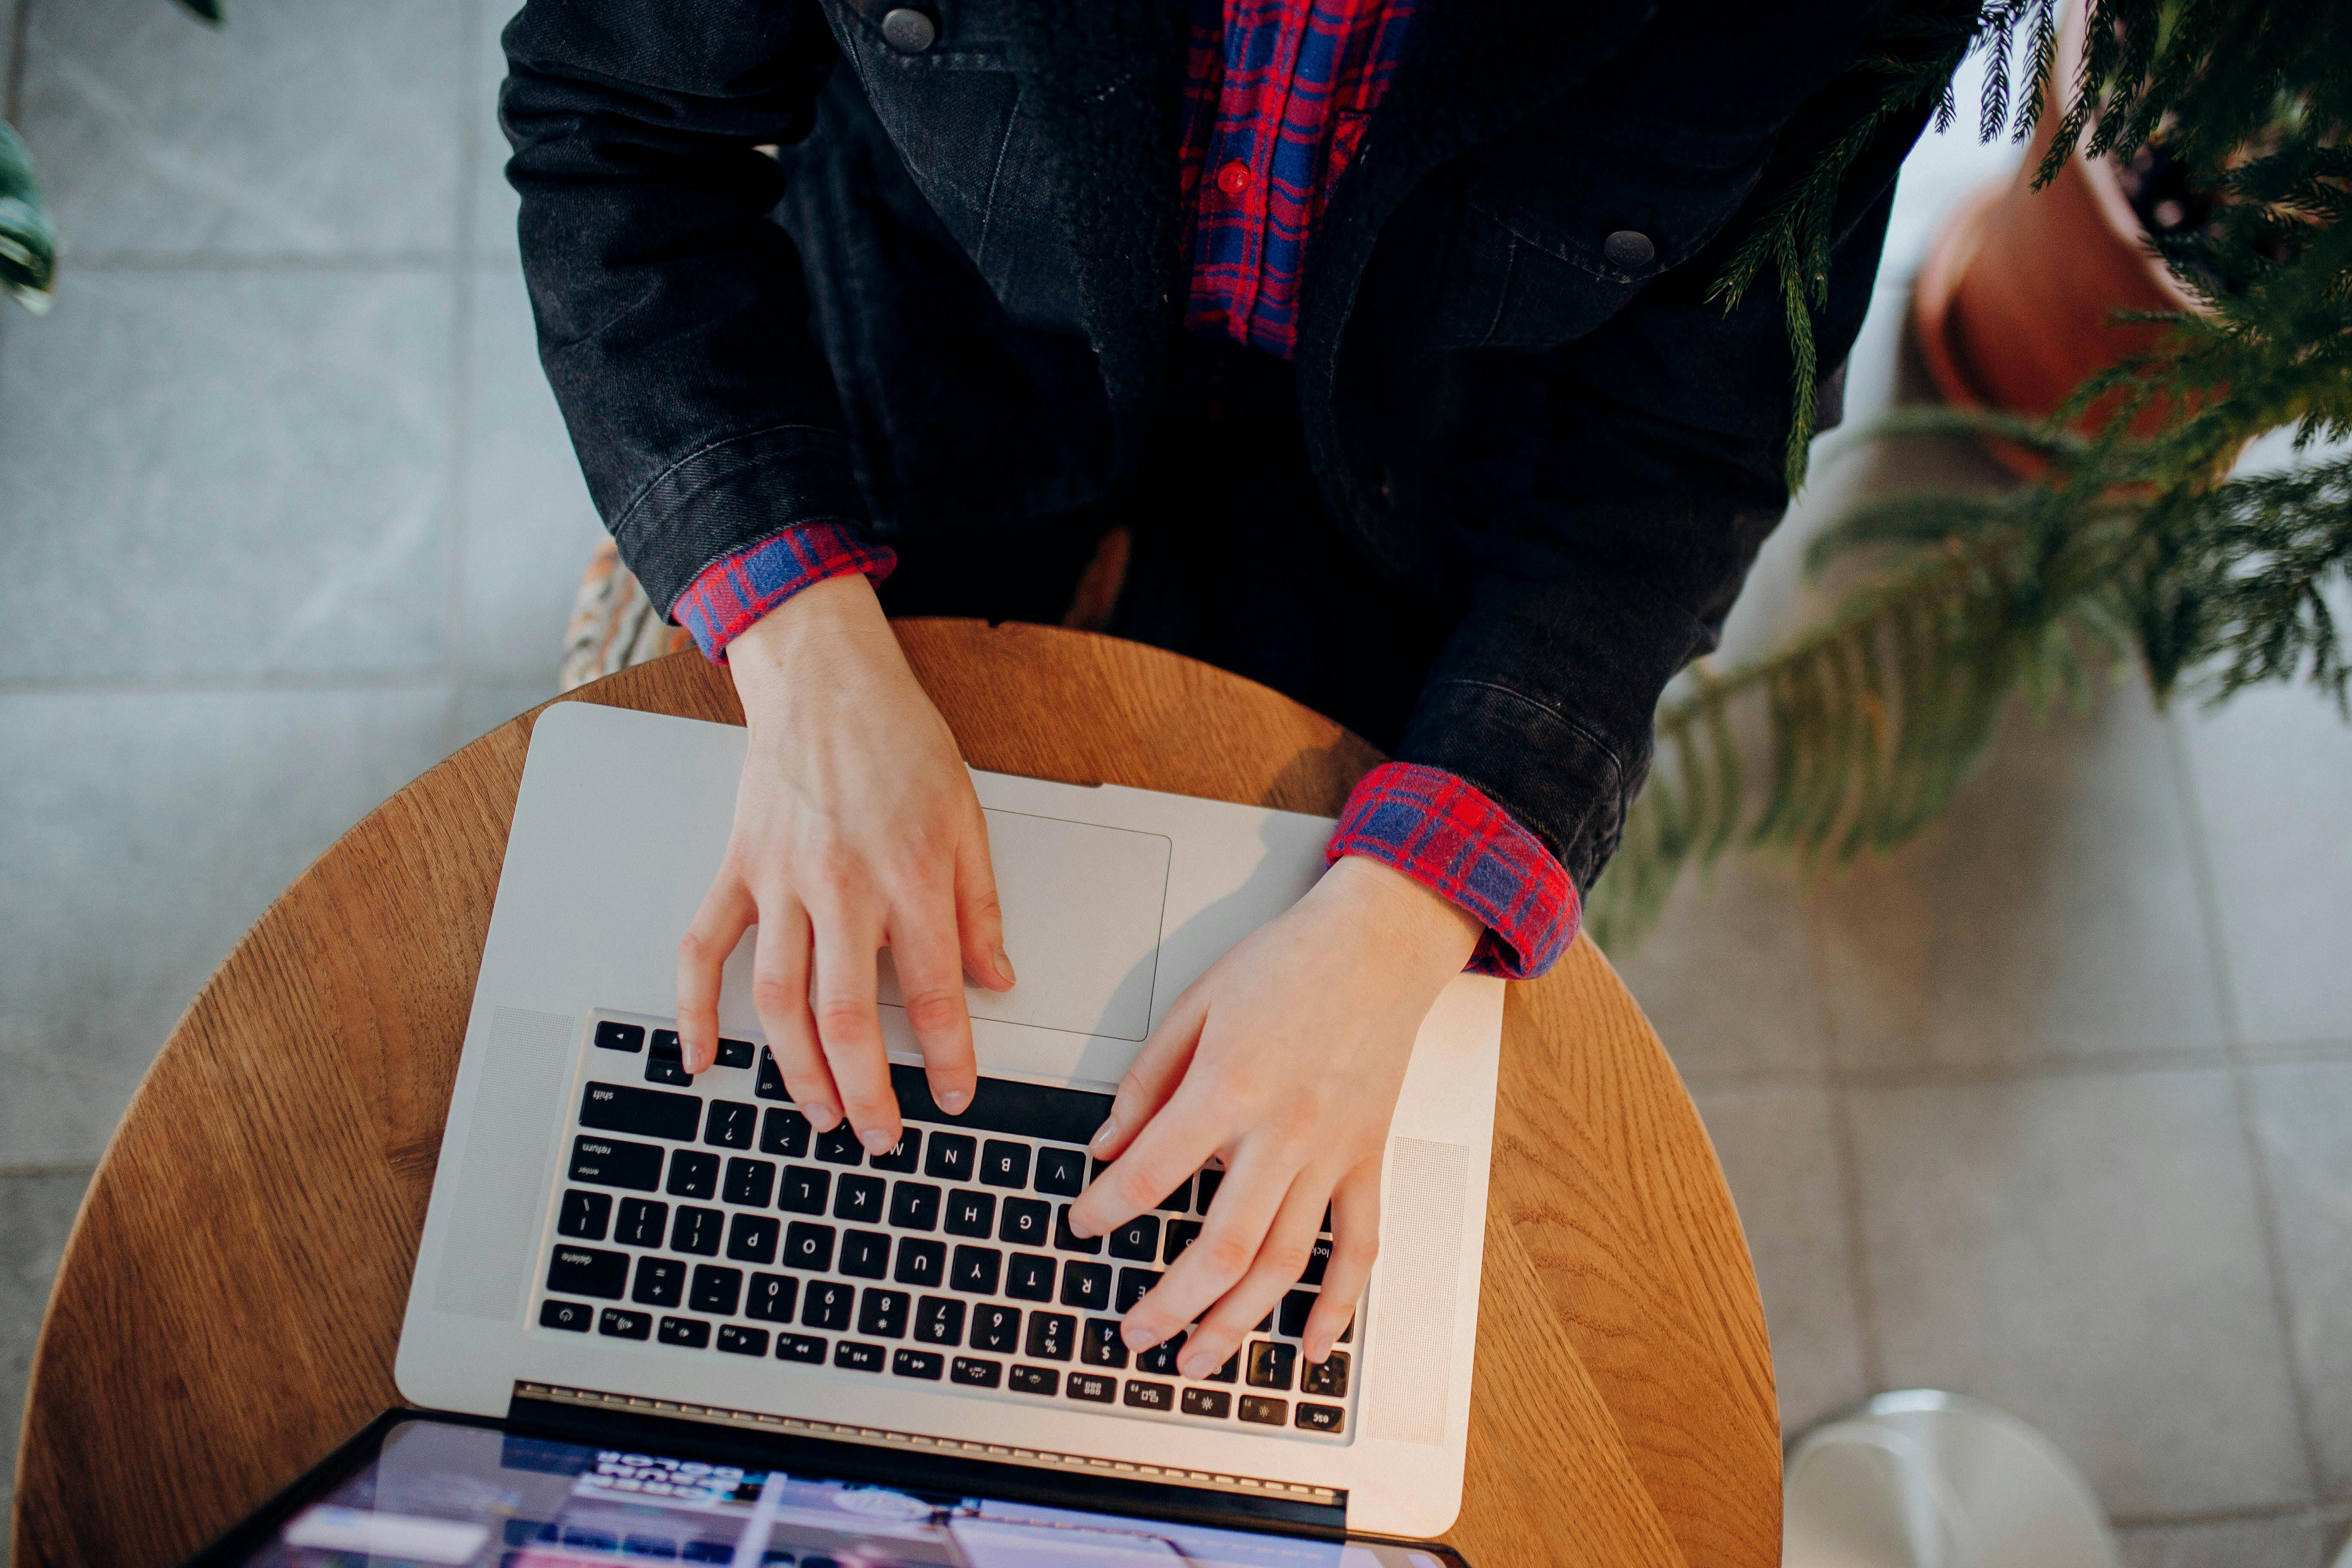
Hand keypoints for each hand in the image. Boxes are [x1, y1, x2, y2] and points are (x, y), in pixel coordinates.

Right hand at [674, 573, 1014, 1151]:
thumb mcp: (967, 819)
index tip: (957, 1095)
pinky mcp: (735, 869)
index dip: (949, 1054)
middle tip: (879, 1136)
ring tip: (817, 1114)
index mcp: (909, 875)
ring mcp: (779, 879)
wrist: (825, 679)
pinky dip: (696, 1010)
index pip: (935, 990)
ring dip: (796, 1070)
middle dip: (866, 1090)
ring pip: (779, 998)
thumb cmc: (898, 742)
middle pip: (847, 1014)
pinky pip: (704, 949)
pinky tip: (703, 1059)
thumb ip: (979, 907)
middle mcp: (842, 884)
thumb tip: (996, 978)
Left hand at [1067, 854, 1479, 1368]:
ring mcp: (1332, 1152)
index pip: (1150, 1173)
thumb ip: (1147, 1081)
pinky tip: (1313, 1345)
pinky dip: (1339, 1303)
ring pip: (1283, 1262)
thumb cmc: (1288, 962)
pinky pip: (1358, 1245)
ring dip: (1238, 1322)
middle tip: (1133, 1333)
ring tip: (1198, 1361)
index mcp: (1228, 1087)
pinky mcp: (1368, 1157)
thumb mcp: (1195, 1003)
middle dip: (1169, 1303)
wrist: (1380, 941)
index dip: (1104, 1211)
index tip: (1080, 1226)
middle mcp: (1282, 1132)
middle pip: (1218, 1246)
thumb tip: (1106, 1145)